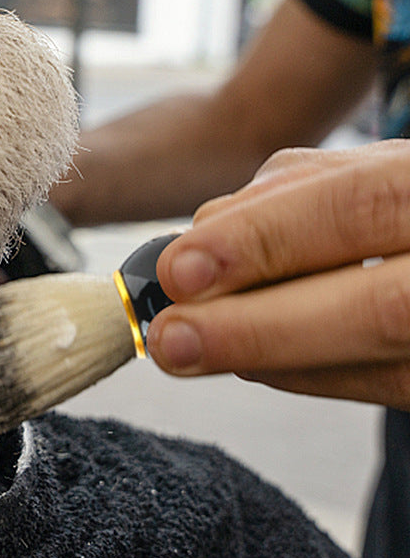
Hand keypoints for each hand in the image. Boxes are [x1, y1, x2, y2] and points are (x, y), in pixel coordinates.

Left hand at [146, 139, 409, 409]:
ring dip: (266, 357)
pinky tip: (253, 359)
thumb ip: (290, 195)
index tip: (178, 271)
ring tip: (193, 346)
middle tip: (171, 339)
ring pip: (381, 365)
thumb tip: (200, 237)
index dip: (262, 240)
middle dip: (256, 327)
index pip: (359, 206)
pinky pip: (383, 387)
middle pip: (382, 309)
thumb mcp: (367, 170)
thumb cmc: (407, 207)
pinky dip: (302, 373)